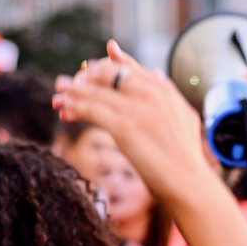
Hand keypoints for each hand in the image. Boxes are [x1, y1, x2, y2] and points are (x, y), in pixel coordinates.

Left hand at [53, 40, 207, 200]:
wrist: (188, 180)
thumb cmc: (186, 157)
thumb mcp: (183, 116)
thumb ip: (169, 95)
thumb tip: (157, 73)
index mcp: (163, 89)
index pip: (127, 67)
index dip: (104, 65)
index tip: (87, 67)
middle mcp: (149, 91)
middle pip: (107, 74)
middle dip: (85, 79)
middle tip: (68, 87)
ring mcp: (136, 107)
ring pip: (94, 91)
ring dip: (72, 92)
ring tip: (58, 96)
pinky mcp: (124, 126)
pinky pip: (90, 109)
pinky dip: (74, 107)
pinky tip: (64, 110)